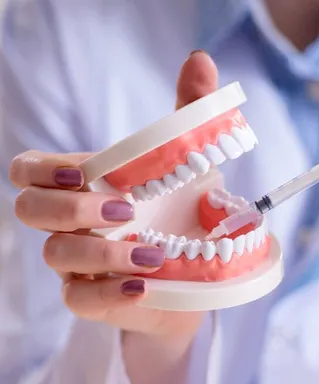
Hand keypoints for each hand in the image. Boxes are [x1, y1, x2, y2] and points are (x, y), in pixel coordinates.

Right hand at [10, 50, 218, 383]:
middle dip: (68, 209)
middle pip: (29, 211)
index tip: (83, 170)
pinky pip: (79, 301)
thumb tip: (200, 59)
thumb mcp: (192, 161)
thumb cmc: (184, 211)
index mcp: (86, 185)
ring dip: (102, 254)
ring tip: (154, 255)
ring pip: (56, 256)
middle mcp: (74, 223)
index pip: (31, 171)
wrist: (201, 270)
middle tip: (124, 211)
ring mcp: (80, 264)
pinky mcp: (96, 299)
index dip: (42, 168)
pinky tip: (144, 285)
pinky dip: (109, 292)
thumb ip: (189, 112)